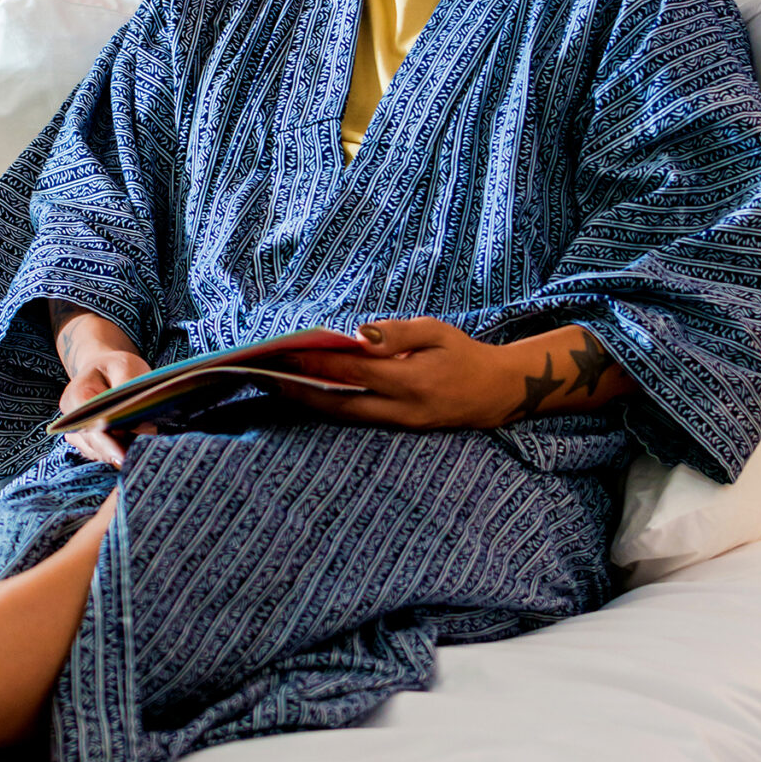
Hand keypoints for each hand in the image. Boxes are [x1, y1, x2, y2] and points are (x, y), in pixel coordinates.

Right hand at [49, 306, 150, 470]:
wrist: (103, 370)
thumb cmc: (115, 367)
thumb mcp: (125, 367)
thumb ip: (127, 392)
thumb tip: (136, 424)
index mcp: (76, 395)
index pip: (88, 424)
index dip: (106, 442)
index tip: (123, 455)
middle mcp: (71, 419)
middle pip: (93, 444)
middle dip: (117, 450)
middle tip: (142, 454)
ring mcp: (77, 433)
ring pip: (98, 453)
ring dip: (119, 452)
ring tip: (140, 447)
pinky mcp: (88, 443)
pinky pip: (103, 454)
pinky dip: (118, 452)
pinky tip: (133, 446)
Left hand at [272, 319, 633, 431]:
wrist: (496, 392)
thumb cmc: (462, 353)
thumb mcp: (437, 332)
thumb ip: (398, 333)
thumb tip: (357, 333)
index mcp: (411, 380)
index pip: (351, 371)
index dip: (314, 363)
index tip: (283, 352)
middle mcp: (401, 409)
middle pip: (337, 402)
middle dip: (298, 388)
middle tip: (263, 373)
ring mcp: (399, 425)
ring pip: (342, 415)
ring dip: (307, 400)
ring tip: (274, 382)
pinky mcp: (398, 430)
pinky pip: (356, 418)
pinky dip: (328, 406)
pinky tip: (306, 393)